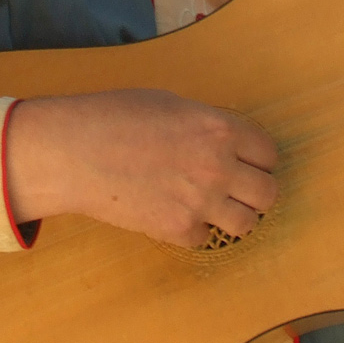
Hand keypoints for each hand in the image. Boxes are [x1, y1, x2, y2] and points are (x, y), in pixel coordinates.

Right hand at [4, 89, 278, 246]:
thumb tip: (223, 140)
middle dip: (254, 191)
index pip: (269, 154)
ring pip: (248, 223)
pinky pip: (206, 238)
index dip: (258, 159)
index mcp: (221, 129)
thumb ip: (206, 125)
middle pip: (268, 193)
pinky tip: (176, 214)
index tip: (247, 164)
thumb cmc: (115, 118)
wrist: (74, 151)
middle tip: (236, 189)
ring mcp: (201, 201)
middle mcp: (219, 166)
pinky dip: (195, 230)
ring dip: (233, 216)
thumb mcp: (172, 104)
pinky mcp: (178, 229)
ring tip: (213, 207)